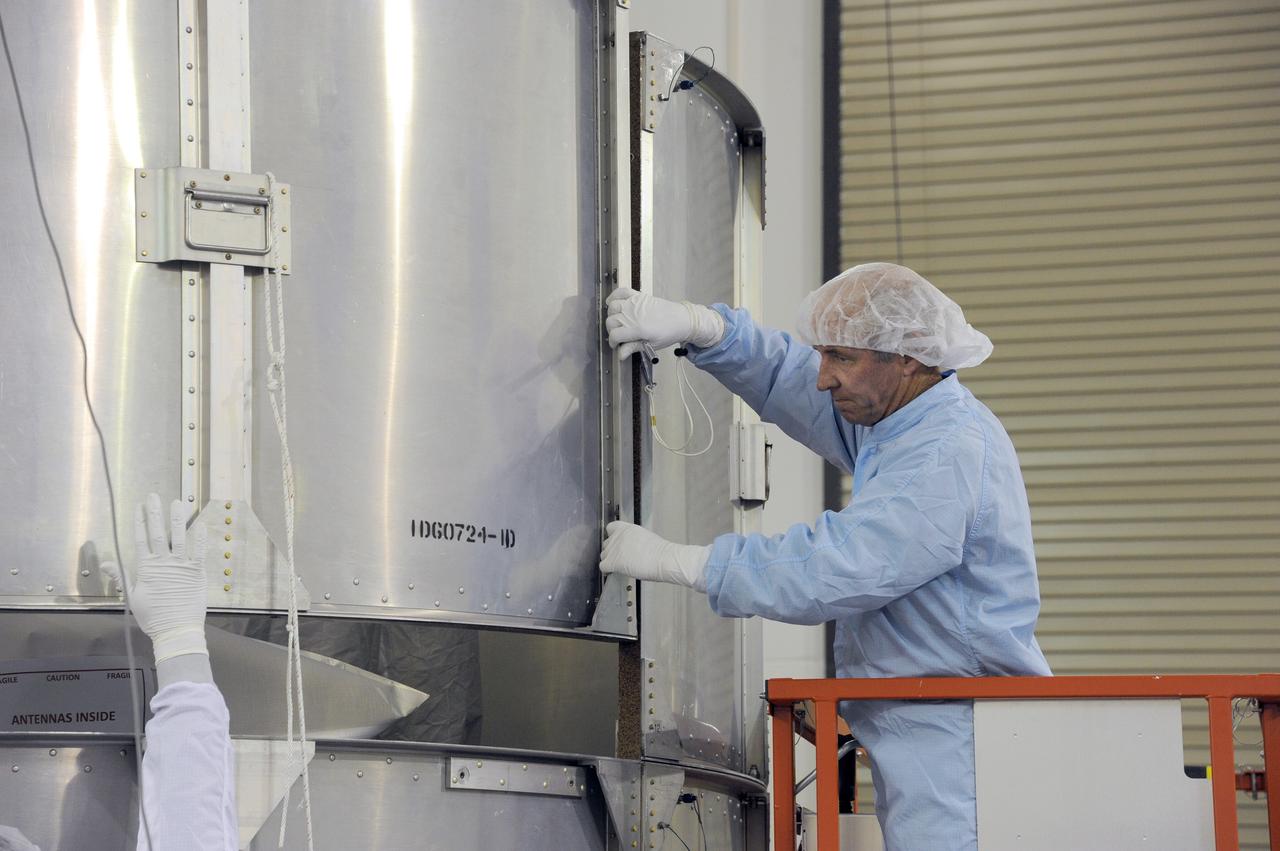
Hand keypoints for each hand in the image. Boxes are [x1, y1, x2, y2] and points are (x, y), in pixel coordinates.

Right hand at [101, 493, 209, 662]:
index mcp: (146, 568)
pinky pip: (199, 551)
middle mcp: (163, 563)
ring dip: (177, 518)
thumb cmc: (153, 616)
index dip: (139, 522)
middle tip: (154, 496)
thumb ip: (121, 576)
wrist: (176, 630)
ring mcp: (182, 566)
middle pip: (158, 533)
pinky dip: (199, 538)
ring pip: (179, 537)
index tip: (138, 506)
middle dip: (155, 513)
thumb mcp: (132, 596)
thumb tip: (106, 563)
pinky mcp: (197, 572)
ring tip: (177, 502)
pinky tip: (199, 524)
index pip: (141, 539)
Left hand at [599, 521, 709, 591]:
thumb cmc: (660, 551)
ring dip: (610, 560)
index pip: (610, 528)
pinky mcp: (613, 562)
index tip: (616, 543)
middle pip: (606, 544)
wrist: (663, 559)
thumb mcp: (644, 537)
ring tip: (619, 566)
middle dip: (612, 551)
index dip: (612, 537)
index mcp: (626, 528)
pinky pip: (602, 566)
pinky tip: (613, 572)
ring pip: (603, 555)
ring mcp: (614, 549)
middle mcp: (618, 536)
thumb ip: (632, 539)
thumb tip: (629, 546)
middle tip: (621, 557)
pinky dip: (607, 570)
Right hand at [605, 289, 723, 359]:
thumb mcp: (651, 345)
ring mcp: (635, 303)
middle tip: (619, 335)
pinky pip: (621, 291)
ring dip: (611, 315)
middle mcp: (633, 314)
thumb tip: (620, 355)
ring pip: (613, 307)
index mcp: (636, 329)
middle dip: (612, 331)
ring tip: (617, 322)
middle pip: (611, 322)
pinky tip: (610, 302)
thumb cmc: (668, 333)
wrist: (681, 319)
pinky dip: (614, 295)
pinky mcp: (639, 295)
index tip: (616, 345)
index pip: (615, 335)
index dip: (613, 342)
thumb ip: (633, 347)